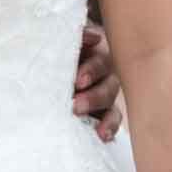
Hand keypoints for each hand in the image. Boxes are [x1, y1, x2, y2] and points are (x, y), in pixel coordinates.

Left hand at [73, 24, 123, 141]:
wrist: (59, 53)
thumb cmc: (63, 44)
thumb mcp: (68, 38)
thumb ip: (78, 35)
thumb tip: (92, 37)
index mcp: (98, 54)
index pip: (99, 63)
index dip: (91, 71)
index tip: (77, 81)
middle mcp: (106, 74)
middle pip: (107, 87)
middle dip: (93, 98)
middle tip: (76, 106)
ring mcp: (107, 93)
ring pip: (111, 105)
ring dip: (104, 118)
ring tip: (96, 130)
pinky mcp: (104, 110)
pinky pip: (112, 120)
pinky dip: (109, 128)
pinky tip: (103, 137)